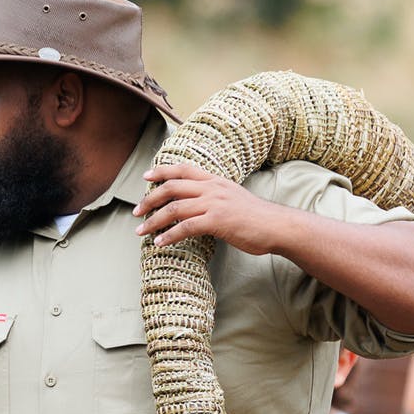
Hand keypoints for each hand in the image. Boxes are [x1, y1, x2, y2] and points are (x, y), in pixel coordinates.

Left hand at [133, 163, 285, 254]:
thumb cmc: (256, 217)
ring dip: (153, 220)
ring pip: (174, 208)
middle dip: (149, 199)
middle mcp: (212, 188)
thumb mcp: (233, 197)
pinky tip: (160, 243)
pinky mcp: (217, 221)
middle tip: (136, 211)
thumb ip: (215, 196)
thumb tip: (198, 205)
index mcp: (216, 180)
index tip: (146, 176)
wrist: (277, 226)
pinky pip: (185, 227)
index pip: (183, 169)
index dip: (162, 171)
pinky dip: (169, 235)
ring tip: (141, 231)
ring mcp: (214, 203)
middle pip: (172, 187)